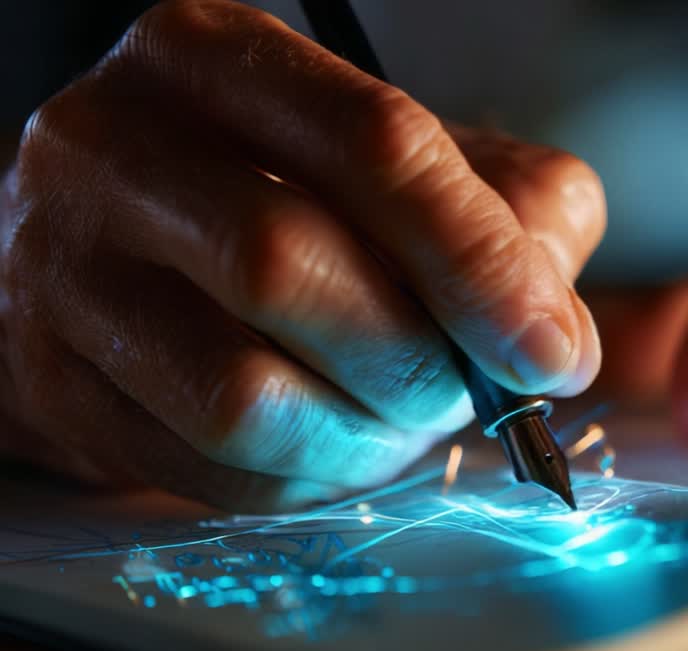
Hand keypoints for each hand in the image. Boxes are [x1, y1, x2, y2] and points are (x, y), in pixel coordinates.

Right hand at [0, 0, 603, 507]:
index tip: (548, 352)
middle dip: (419, 360)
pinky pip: (207, 470)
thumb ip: (516, 222)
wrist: (131, 255)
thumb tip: (557, 343)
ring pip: (239, 392)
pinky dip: (310, 477)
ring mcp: (62, 268)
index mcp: (214, 58)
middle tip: (473, 392)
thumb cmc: (300, 199)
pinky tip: (338, 441)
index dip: (478, 261)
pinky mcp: (52, 383)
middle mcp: (111, 145)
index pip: (373, 144)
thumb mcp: (420, 171)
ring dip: (364, 435)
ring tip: (403, 418)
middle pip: (288, 265)